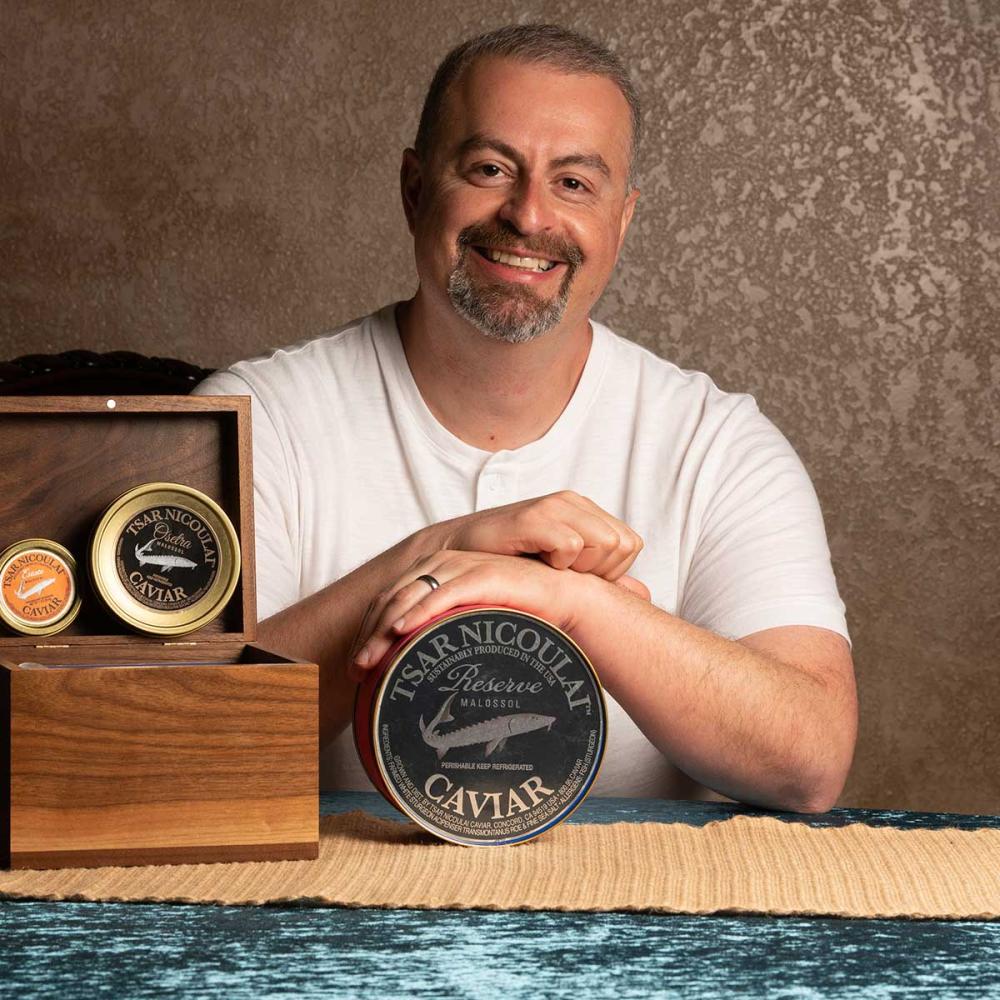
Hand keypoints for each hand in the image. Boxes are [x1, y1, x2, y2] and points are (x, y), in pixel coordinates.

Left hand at [348, 550, 648, 681]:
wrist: (569, 606)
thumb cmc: (525, 624)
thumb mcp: (478, 635)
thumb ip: (454, 645)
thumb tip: (432, 702)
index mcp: (442, 578)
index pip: (392, 600)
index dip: (370, 630)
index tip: (358, 667)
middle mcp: (447, 568)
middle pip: (393, 598)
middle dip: (369, 634)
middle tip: (356, 670)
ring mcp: (464, 568)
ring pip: (410, 595)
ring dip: (384, 628)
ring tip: (370, 659)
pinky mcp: (484, 574)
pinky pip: (443, 592)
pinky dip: (418, 610)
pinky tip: (401, 630)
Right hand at [431, 490, 643, 579]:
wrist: (455, 556)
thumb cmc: (508, 565)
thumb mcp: (561, 570)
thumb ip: (601, 578)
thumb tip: (645, 596)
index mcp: (584, 510)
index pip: (631, 544)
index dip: (610, 571)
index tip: (576, 577)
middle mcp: (573, 502)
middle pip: (623, 545)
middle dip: (600, 571)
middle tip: (562, 575)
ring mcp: (554, 505)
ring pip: (606, 543)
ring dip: (581, 568)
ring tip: (549, 568)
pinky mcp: (533, 516)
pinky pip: (573, 545)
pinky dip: (560, 564)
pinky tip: (536, 563)